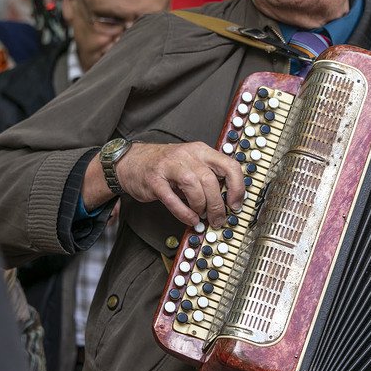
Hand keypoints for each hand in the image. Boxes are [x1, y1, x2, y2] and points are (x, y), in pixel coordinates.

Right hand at [108, 142, 244, 227]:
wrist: (132, 161)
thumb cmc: (165, 165)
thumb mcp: (192, 163)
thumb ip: (209, 176)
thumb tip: (227, 200)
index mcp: (201, 151)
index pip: (229, 165)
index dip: (237, 187)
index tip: (236, 204)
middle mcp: (187, 155)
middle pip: (210, 180)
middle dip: (217, 205)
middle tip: (217, 218)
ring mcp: (169, 166)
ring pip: (194, 186)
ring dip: (200, 206)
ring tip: (200, 216)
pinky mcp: (155, 180)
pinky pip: (172, 199)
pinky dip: (184, 213)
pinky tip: (189, 219)